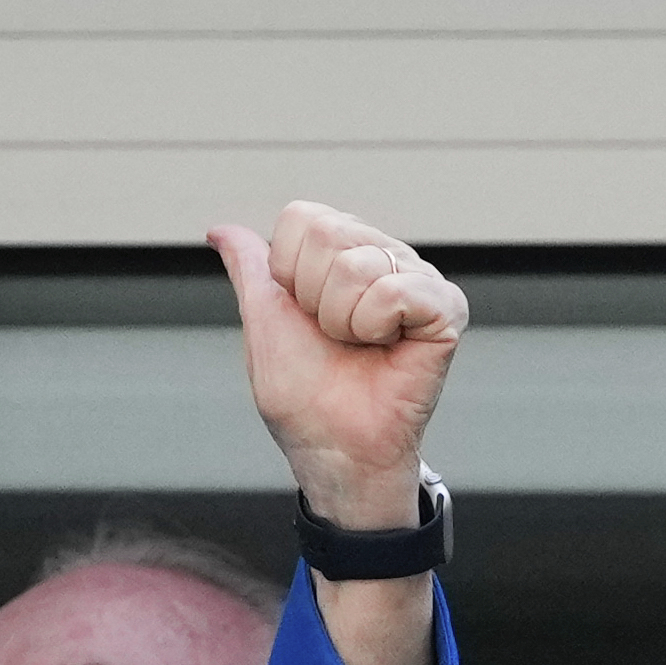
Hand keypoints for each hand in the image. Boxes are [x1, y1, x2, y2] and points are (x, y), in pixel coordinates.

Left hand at [208, 203, 468, 529]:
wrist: (334, 445)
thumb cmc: (304, 394)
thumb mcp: (264, 322)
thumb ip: (251, 270)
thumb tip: (220, 231)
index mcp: (342, 253)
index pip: (301, 219)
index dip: (287, 275)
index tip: (303, 316)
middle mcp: (383, 256)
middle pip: (329, 234)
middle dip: (313, 299)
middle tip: (333, 335)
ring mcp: (418, 278)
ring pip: (358, 265)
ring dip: (342, 321)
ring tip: (360, 346)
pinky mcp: (445, 306)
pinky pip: (395, 291)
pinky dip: (374, 327)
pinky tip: (387, 347)